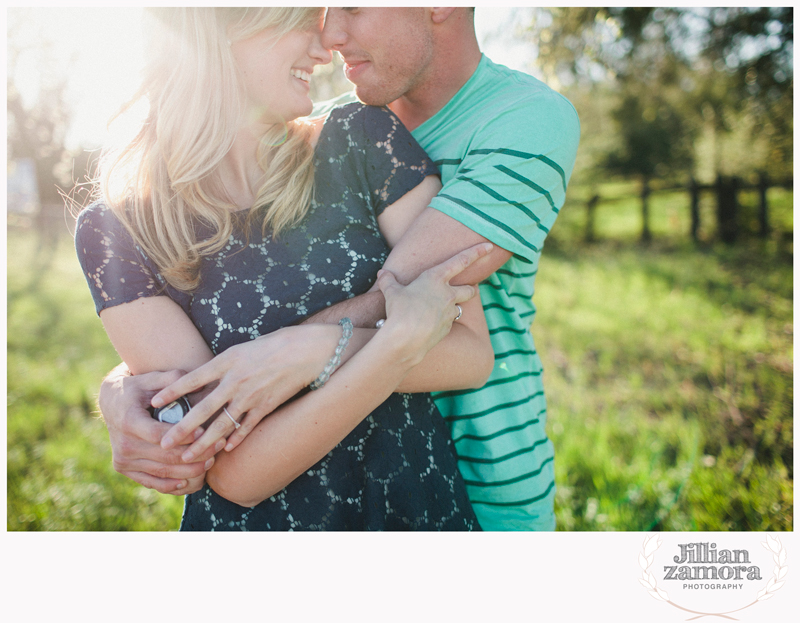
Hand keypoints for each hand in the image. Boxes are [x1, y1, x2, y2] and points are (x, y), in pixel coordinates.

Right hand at [99, 367, 220, 493]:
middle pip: (165, 456)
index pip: (159, 435)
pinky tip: (190, 481)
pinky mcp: (124, 469)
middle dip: (196, 454)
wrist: (111, 403)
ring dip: (190, 470)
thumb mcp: (151, 378)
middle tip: (218, 446)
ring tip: (211, 461)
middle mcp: (124, 444)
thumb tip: (198, 381)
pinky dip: (172, 484)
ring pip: (162, 471)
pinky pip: (151, 482)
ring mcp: (123, 460)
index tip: (206, 432)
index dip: (184, 436)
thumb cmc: (137, 388)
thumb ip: (173, 378)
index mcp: (129, 421)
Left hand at [151, 324, 341, 458]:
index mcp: (227, 360)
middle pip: (203, 409)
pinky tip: (224, 450)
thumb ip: (222, 366)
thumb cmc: (274, 344)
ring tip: (189, 456)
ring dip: (204, 443)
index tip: (153, 403)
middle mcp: (236, 380)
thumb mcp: (242, 348)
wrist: (306, 350)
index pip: (192, 379)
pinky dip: (235, 439)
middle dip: (181, 428)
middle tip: (164, 443)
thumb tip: (201, 380)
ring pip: (223, 425)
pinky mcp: (266, 406)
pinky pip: (246, 427)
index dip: (172, 392)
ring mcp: (251, 395)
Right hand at [375, 242, 491, 362]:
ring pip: (462, 306)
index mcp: (435, 278)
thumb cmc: (400, 310)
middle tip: (470, 288)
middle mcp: (448, 294)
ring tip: (446, 307)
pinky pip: (449, 322)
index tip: (490, 246)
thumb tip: (382, 273)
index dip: (477, 252)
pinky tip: (431, 324)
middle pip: (470, 289)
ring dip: (457, 305)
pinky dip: (442, 321)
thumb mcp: (391, 293)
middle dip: (472, 288)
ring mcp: (450, 312)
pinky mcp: (448, 328)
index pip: (461, 261)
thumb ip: (388, 281)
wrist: (407, 338)